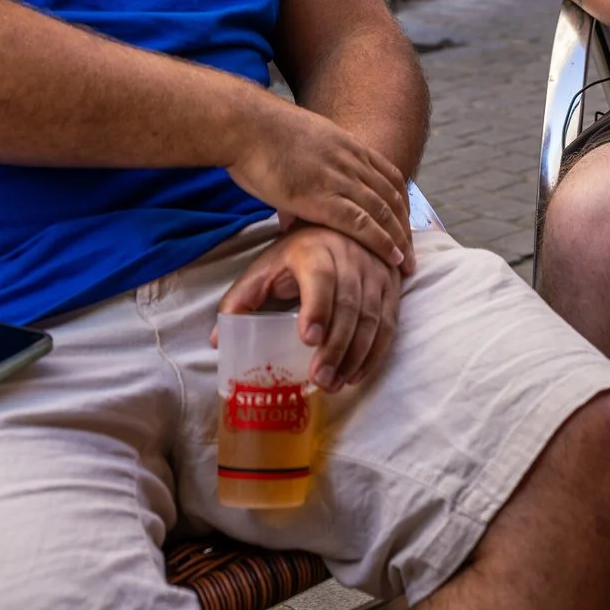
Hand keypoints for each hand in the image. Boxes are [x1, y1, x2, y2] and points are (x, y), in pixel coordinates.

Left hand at [217, 225, 400, 390]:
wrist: (337, 225)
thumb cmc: (294, 255)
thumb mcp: (264, 268)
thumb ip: (241, 300)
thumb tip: (218, 340)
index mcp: (313, 250)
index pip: (321, 278)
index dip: (317, 308)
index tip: (307, 340)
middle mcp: (350, 257)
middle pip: (349, 305)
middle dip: (336, 347)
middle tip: (320, 379)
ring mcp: (375, 271)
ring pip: (372, 318)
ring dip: (355, 356)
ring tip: (335, 384)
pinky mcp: (391, 286)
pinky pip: (389, 324)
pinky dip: (375, 353)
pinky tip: (356, 374)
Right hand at [228, 102, 414, 273]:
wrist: (244, 124)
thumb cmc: (257, 133)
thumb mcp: (299, 140)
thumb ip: (311, 160)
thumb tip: (303, 179)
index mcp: (346, 145)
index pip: (389, 176)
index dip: (400, 202)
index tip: (404, 222)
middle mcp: (350, 161)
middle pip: (392, 196)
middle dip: (404, 226)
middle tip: (411, 251)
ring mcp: (338, 179)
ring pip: (382, 211)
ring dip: (399, 239)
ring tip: (406, 263)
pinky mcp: (321, 198)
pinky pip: (361, 223)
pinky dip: (381, 242)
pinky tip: (391, 258)